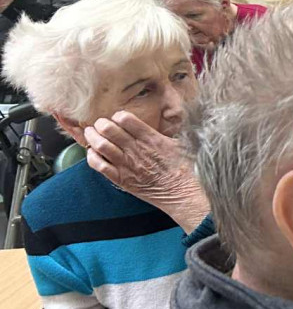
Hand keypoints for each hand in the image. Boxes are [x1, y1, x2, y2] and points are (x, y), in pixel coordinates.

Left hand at [84, 112, 209, 231]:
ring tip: (92, 134)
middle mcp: (136, 149)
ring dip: (92, 137)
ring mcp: (127, 165)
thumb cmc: (184, 169)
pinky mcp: (121, 179)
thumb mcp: (179, 144)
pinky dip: (92, 157)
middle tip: (100, 124)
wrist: (182, 193)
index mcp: (151, 138)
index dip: (118, 116)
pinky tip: (93, 153)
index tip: (119, 119)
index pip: (125, 118)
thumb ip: (165, 134)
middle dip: (101, 124)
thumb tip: (164, 125)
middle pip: (108, 129)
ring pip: (100, 145)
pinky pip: (99, 166)